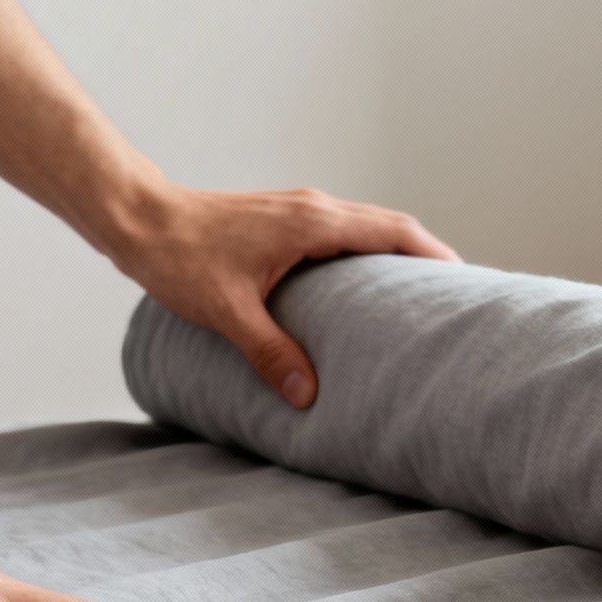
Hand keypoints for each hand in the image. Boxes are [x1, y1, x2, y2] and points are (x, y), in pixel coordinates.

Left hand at [107, 181, 460, 408]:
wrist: (137, 217)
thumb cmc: (178, 257)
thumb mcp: (227, 312)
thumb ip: (270, 352)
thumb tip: (307, 394)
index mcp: (313, 223)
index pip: (394, 231)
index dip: (434, 255)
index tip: (464, 279)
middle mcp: (313, 207)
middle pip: (389, 225)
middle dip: (425, 256)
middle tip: (451, 295)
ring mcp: (297, 207)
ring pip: (365, 224)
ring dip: (394, 253)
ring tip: (413, 294)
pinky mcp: (281, 216)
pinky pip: (341, 229)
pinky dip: (364, 251)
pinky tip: (357, 286)